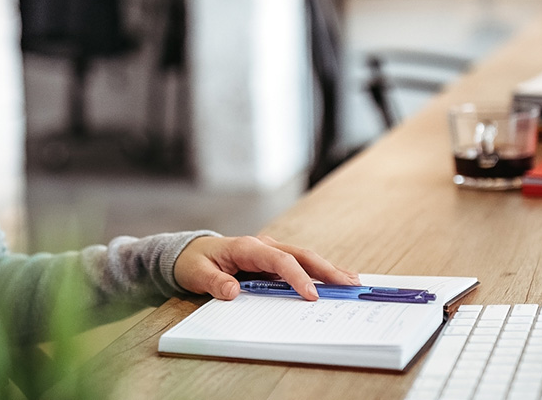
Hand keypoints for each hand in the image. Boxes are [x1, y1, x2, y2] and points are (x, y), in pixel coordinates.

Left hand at [173, 235, 358, 300]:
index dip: (297, 276)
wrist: (189, 254)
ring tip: (352, 282)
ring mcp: (269, 253)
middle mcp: (262, 246)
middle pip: (300, 255)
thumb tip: (232, 292)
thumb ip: (214, 283)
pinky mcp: (271, 262)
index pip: (279, 259)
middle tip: (350, 284)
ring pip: (303, 259)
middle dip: (326, 269)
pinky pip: (297, 266)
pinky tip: (334, 282)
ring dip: (327, 270)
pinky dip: (317, 274)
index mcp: (247, 247)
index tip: (311, 295)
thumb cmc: (193, 262)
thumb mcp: (197, 273)